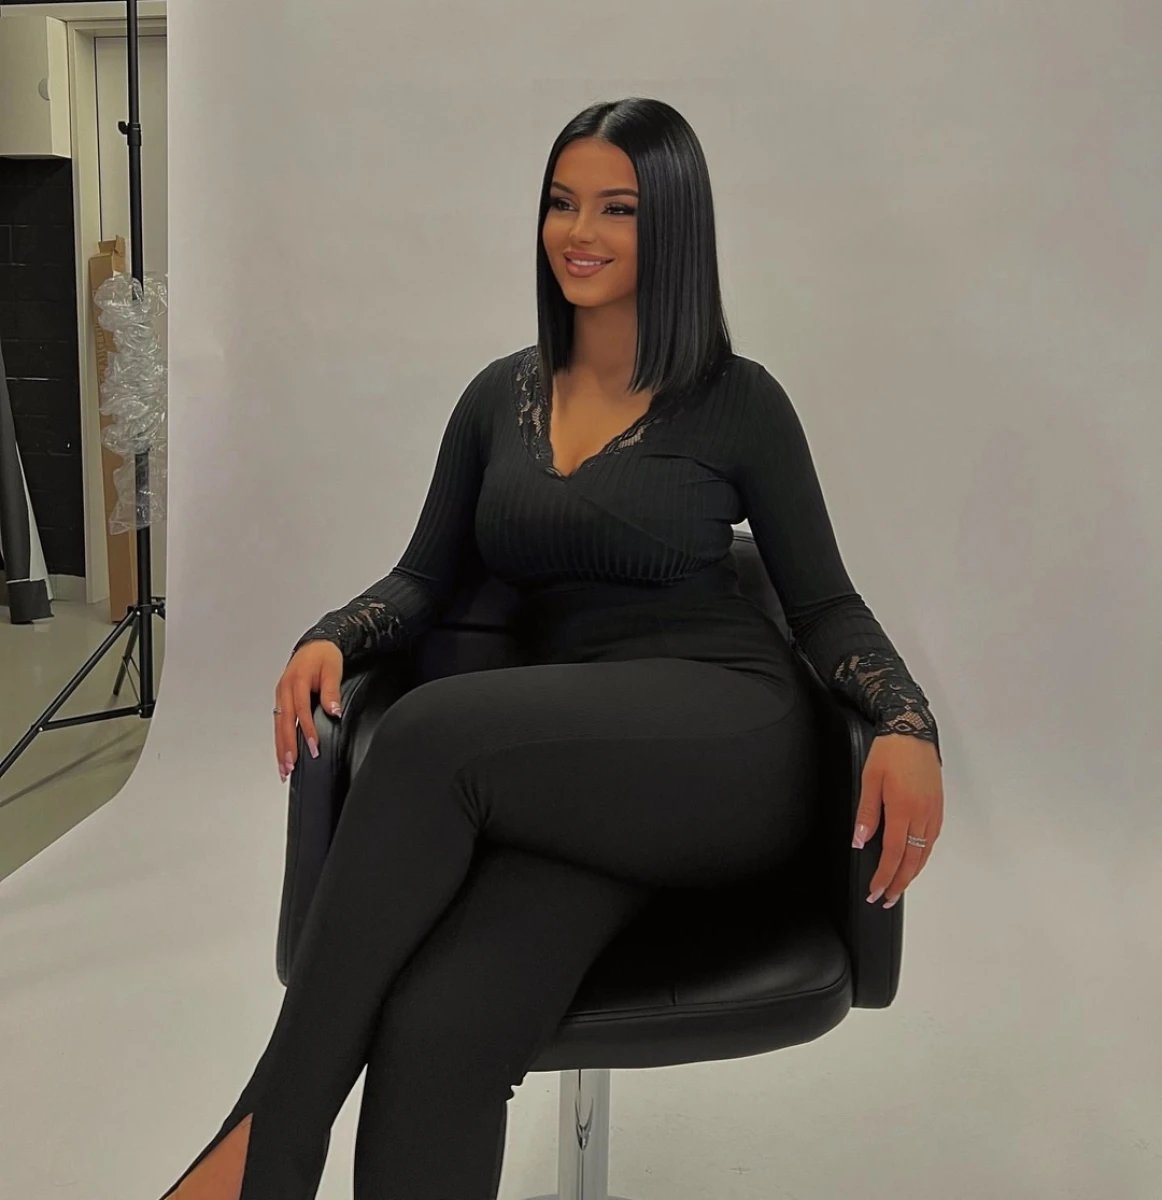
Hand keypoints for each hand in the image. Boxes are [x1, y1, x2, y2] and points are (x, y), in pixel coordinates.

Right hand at [274, 641, 344, 781]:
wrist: (315, 644)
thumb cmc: (324, 655)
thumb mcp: (332, 669)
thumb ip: (331, 691)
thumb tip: (334, 710)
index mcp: (296, 682)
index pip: (301, 712)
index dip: (308, 732)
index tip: (314, 748)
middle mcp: (284, 690)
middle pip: (284, 724)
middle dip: (287, 747)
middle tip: (290, 767)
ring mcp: (281, 695)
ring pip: (278, 726)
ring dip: (280, 748)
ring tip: (284, 768)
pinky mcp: (281, 700)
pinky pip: (279, 723)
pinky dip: (280, 740)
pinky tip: (283, 753)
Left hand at [851, 734, 943, 908]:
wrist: (912, 731)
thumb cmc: (889, 752)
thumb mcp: (869, 779)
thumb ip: (866, 813)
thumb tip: (860, 841)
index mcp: (903, 809)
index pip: (893, 854)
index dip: (884, 877)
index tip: (875, 891)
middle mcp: (922, 814)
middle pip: (912, 860)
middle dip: (898, 883)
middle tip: (886, 899)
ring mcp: (933, 811)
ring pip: (924, 853)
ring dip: (912, 873)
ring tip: (898, 887)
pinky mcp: (938, 807)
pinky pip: (931, 839)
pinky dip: (923, 856)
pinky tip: (914, 861)